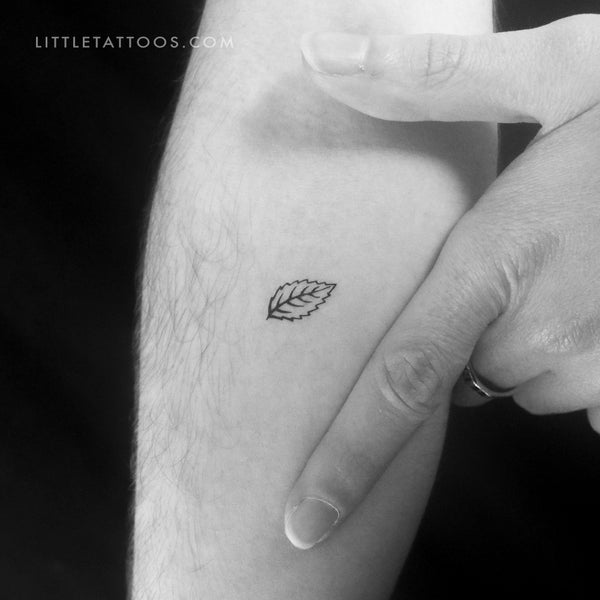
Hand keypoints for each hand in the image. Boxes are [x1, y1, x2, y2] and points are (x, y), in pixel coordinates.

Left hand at [284, 15, 599, 549]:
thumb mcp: (555, 75)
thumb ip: (428, 79)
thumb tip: (318, 52)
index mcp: (502, 263)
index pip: (401, 385)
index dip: (345, 463)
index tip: (302, 521)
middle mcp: (546, 334)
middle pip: (459, 367)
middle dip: (466, 330)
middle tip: (517, 260)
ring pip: (517, 377)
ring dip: (523, 336)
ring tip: (572, 267)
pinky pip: (572, 386)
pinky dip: (566, 351)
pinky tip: (596, 296)